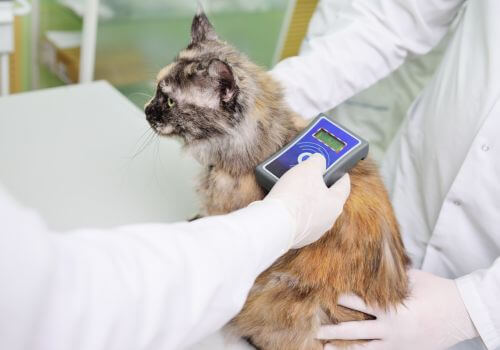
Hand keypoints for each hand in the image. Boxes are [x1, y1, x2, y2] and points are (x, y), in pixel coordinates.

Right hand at [265, 153, 349, 248]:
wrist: (274, 223)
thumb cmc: (294, 196)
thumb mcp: (308, 167)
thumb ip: (317, 161)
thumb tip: (319, 160)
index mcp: (336, 203)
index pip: (344, 185)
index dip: (340, 173)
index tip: (338, 169)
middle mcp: (328, 220)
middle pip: (327, 198)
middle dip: (319, 186)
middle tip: (309, 175)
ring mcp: (313, 231)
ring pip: (312, 210)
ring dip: (305, 200)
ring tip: (292, 188)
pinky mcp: (297, 237)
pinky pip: (298, 220)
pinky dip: (294, 212)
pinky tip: (284, 204)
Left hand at [317, 269, 478, 349]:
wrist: (464, 315)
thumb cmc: (439, 292)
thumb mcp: (413, 279)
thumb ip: (390, 277)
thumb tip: (371, 266)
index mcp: (393, 310)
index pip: (359, 304)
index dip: (341, 300)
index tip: (325, 297)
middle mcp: (392, 330)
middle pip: (356, 331)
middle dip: (335, 331)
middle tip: (317, 330)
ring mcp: (398, 344)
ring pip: (365, 348)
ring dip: (345, 348)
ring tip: (327, 347)